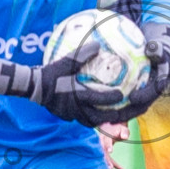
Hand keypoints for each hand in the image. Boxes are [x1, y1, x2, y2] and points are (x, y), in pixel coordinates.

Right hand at [0, 41, 122, 126]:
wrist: (34, 88)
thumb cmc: (50, 74)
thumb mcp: (66, 62)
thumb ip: (82, 55)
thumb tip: (98, 45)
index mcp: (79, 97)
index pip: (101, 101)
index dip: (115, 99)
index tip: (125, 94)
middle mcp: (79, 111)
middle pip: (106, 119)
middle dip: (123, 116)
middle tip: (135, 110)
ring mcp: (76, 117)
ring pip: (100, 123)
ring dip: (113, 120)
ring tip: (126, 114)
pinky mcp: (72, 117)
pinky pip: (90, 120)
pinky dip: (101, 118)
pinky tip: (108, 112)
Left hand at [90, 22, 169, 122]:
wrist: (158, 49)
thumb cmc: (157, 45)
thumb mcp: (158, 45)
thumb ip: (157, 49)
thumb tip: (151, 49)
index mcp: (160, 82)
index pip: (153, 92)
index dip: (143, 97)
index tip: (132, 98)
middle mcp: (152, 91)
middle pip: (142, 106)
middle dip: (129, 112)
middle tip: (115, 115)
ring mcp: (144, 94)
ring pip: (133, 108)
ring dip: (122, 115)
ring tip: (107, 120)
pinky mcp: (135, 95)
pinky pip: (125, 103)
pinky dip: (116, 107)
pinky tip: (101, 109)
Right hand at [98, 122, 129, 168]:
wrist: (111, 127)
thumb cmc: (118, 128)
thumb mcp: (123, 128)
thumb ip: (124, 132)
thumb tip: (125, 137)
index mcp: (106, 136)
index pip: (106, 141)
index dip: (108, 146)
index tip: (110, 151)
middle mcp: (102, 142)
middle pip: (103, 151)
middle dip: (106, 159)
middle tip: (110, 167)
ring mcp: (102, 147)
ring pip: (105, 157)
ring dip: (109, 163)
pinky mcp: (105, 152)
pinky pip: (109, 159)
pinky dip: (114, 164)